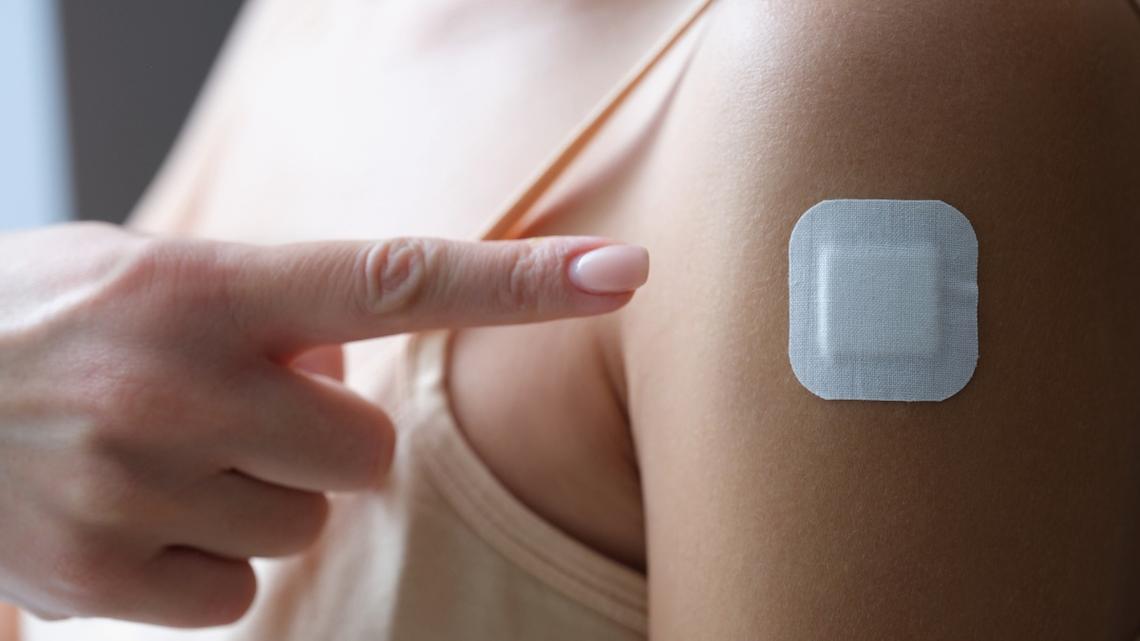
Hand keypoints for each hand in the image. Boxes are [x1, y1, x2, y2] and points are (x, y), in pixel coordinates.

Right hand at [0, 221, 647, 627]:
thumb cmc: (41, 324)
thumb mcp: (145, 272)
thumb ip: (267, 305)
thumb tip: (355, 354)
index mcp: (201, 285)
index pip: (398, 278)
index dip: (523, 280)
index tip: (624, 272)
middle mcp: (176, 382)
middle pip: (364, 450)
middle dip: (320, 440)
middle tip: (235, 412)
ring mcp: (137, 486)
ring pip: (303, 524)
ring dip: (256, 497)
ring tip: (164, 458)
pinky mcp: (103, 576)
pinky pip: (236, 593)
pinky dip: (203, 561)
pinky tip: (134, 516)